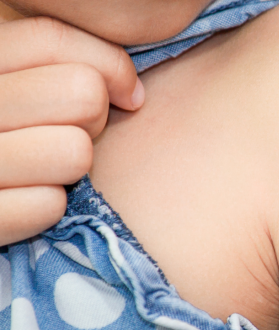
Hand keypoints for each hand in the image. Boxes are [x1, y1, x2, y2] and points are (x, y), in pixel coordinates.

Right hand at [0, 16, 142, 245]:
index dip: (108, 66)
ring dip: (74, 168)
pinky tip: (28, 199)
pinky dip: (49, 207)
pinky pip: (49, 205)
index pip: (51, 39)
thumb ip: (59, 64)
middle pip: (80, 93)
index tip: (127, 95)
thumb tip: (133, 94)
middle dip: (93, 118)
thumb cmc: (11, 138)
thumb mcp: (19, 86)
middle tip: (71, 134)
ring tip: (46, 168)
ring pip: (75, 152)